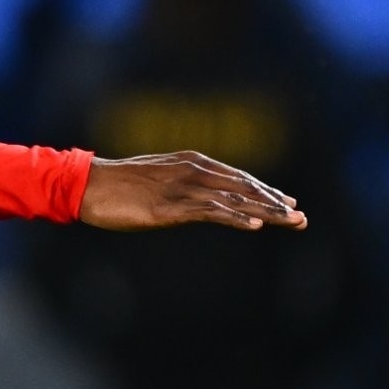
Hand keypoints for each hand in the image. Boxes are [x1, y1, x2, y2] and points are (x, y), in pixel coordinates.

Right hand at [80, 152, 305, 232]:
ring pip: (235, 200)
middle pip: (244, 187)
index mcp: (191, 162)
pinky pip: (211, 212)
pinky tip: (255, 226)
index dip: (264, 191)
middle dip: (275, 203)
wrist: (86, 184)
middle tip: (301, 217)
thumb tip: (196, 199)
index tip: (286, 203)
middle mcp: (193, 170)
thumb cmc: (117, 184)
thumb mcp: (156, 179)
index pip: (238, 177)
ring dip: (266, 212)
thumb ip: (180, 185)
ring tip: (292, 222)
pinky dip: (236, 218)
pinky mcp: (170, 207)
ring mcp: (183, 188)